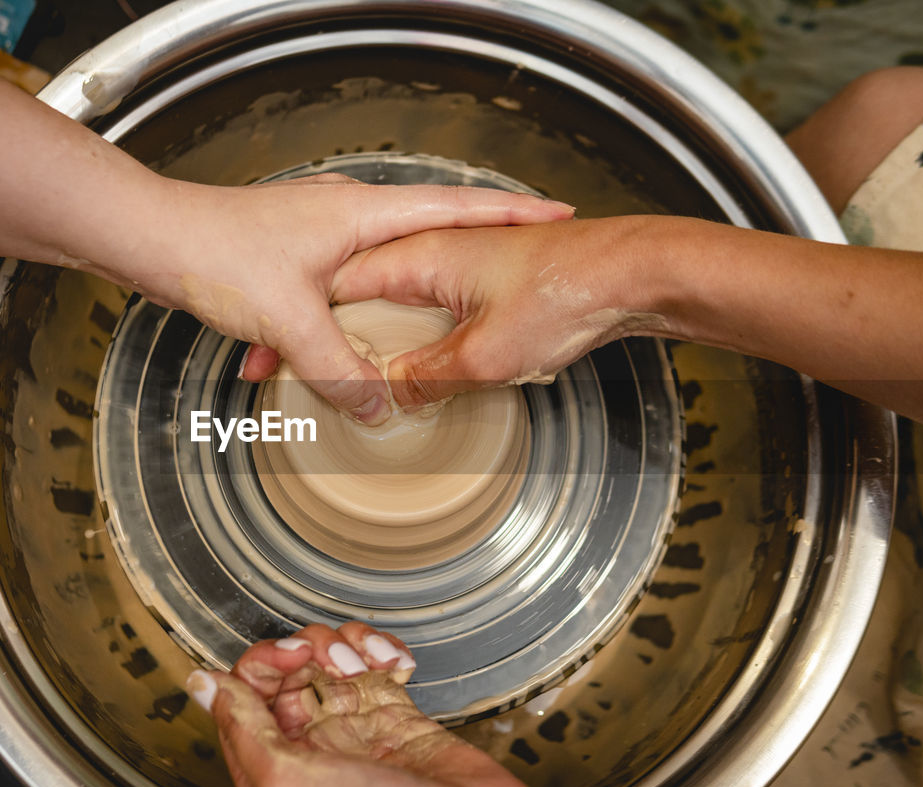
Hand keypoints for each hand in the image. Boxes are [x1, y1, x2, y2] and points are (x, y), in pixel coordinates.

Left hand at [121, 175, 573, 422]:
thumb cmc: (212, 253)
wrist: (148, 238)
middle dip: (467, 259)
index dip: (508, 215)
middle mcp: (347, 214)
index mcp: (361, 213)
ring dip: (403, 300)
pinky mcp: (293, 253)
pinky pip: (344, 286)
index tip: (553, 217)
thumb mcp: (289, 321)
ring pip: (381, 269)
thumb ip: (339, 368)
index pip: (454, 208)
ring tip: (439, 326)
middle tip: (509, 279)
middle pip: (425, 237)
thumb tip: (378, 407)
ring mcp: (320, 231)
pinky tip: (345, 349)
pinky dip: (354, 316)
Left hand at [186, 622, 563, 786]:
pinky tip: (398, 663)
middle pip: (288, 670)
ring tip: (371, 666)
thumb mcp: (290, 785)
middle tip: (331, 661)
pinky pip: (379, 666)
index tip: (292, 658)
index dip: (264, 663)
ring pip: (332, 660)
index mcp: (274, 773)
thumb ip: (242, 729)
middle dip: (309, 649)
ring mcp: (358, 732)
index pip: (244, 694)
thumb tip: (202, 683)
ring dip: (350, 647)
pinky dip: (386, 652)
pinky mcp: (401, 720)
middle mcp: (312, 751)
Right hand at [308, 217, 668, 409]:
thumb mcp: (482, 357)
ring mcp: (460, 264)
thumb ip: (426, 379)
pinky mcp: (487, 282)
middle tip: (316, 374)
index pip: (339, 287)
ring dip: (378, 339)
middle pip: (363, 295)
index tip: (291, 361)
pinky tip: (421, 368)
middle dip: (339, 336)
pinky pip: (433, 311)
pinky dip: (418, 338)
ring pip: (398, 304)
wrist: (631, 274)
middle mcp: (432, 252)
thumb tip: (391, 397)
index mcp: (417, 256)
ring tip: (362, 379)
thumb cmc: (565, 293)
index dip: (312, 327)